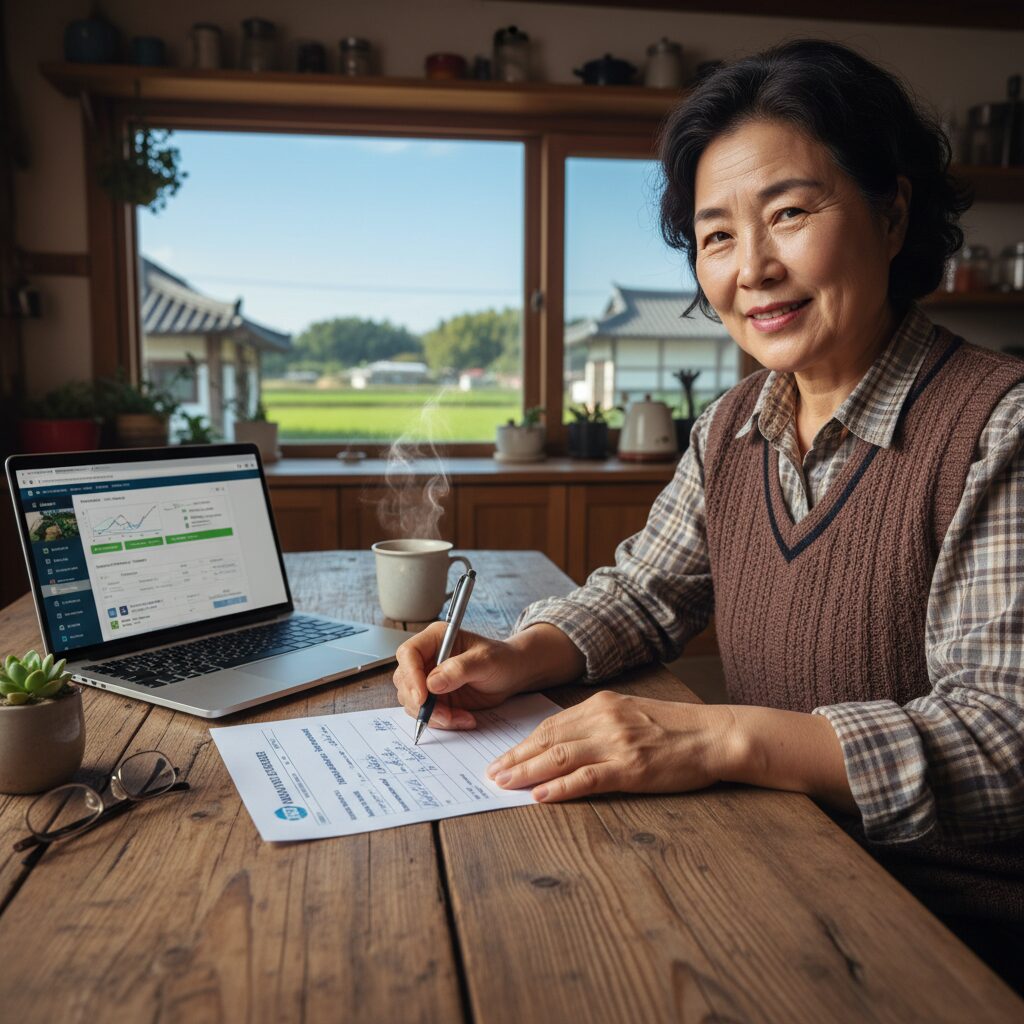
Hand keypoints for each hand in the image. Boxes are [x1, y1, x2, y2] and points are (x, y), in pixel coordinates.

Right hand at [392, 623, 533, 729]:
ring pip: (413, 701)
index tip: (422, 697)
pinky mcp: (435, 698)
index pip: (408, 653)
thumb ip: (460, 668)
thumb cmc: (501, 659)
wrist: (511, 675)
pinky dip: (443, 721)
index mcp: (435, 638)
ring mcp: (428, 679)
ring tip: (461, 717)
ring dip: (433, 715)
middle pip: (404, 680)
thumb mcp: (486, 660)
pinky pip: (427, 714)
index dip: (411, 676)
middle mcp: (427, 658)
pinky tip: (464, 719)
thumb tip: (432, 683)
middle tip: (444, 715)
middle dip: (421, 702)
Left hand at [485, 690, 733, 802]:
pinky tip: (540, 796)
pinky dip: (561, 787)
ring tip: (503, 784)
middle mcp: (604, 719)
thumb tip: (565, 742)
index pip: (551, 724)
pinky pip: (588, 778)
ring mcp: (617, 743)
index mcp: (601, 704)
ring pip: (560, 757)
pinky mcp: (632, 768)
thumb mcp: (632, 713)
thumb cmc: (677, 728)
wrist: (715, 735)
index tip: (502, 757)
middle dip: (515, 758)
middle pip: (548, 740)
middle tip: (490, 774)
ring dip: (527, 772)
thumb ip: (599, 724)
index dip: (522, 743)